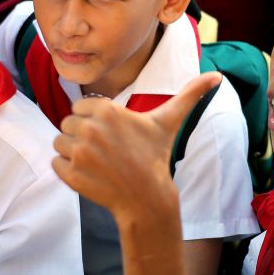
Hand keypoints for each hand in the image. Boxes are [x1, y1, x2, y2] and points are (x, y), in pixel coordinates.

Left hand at [52, 73, 221, 221]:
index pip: (80, 107)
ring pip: (60, 143)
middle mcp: (89, 128)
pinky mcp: (70, 174)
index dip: (93, 122)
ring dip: (73, 153)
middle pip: (67, 124)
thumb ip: (190, 94)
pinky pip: (56, 163)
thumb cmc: (155, 157)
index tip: (111, 136)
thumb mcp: (169, 121)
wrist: (147, 198)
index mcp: (105, 110)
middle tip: (106, 152)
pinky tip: (90, 175)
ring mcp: (79, 152)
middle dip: (82, 137)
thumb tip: (218, 76)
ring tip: (97, 163)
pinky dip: (67, 170)